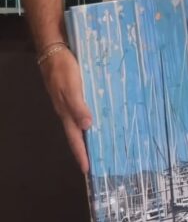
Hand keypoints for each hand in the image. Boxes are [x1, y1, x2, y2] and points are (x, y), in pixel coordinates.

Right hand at [39, 48, 92, 173]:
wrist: (54, 50)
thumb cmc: (62, 69)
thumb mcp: (71, 88)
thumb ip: (78, 106)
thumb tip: (87, 126)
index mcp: (66, 113)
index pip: (75, 139)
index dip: (81, 154)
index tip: (87, 170)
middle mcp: (68, 111)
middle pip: (77, 135)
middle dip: (86, 149)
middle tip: (96, 163)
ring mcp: (69, 103)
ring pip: (80, 125)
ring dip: (89, 136)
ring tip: (101, 146)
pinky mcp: (73, 94)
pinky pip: (82, 112)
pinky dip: (90, 120)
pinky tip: (99, 120)